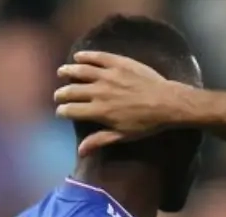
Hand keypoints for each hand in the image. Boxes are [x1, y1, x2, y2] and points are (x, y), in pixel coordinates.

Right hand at [54, 51, 185, 153]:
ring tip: (62, 72)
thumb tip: (80, 152)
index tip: (60, 111)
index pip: (71, 110)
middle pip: (72, 90)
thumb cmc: (146, 123)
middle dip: (61, 93)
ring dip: (68, 71)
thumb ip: (100, 140)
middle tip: (59, 94)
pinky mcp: (117, 62)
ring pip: (80, 70)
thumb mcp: (123, 135)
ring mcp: (107, 74)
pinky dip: (85, 56)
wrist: (167, 102)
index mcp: (99, 111)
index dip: (62, 111)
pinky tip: (78, 56)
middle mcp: (98, 91)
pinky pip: (97, 57)